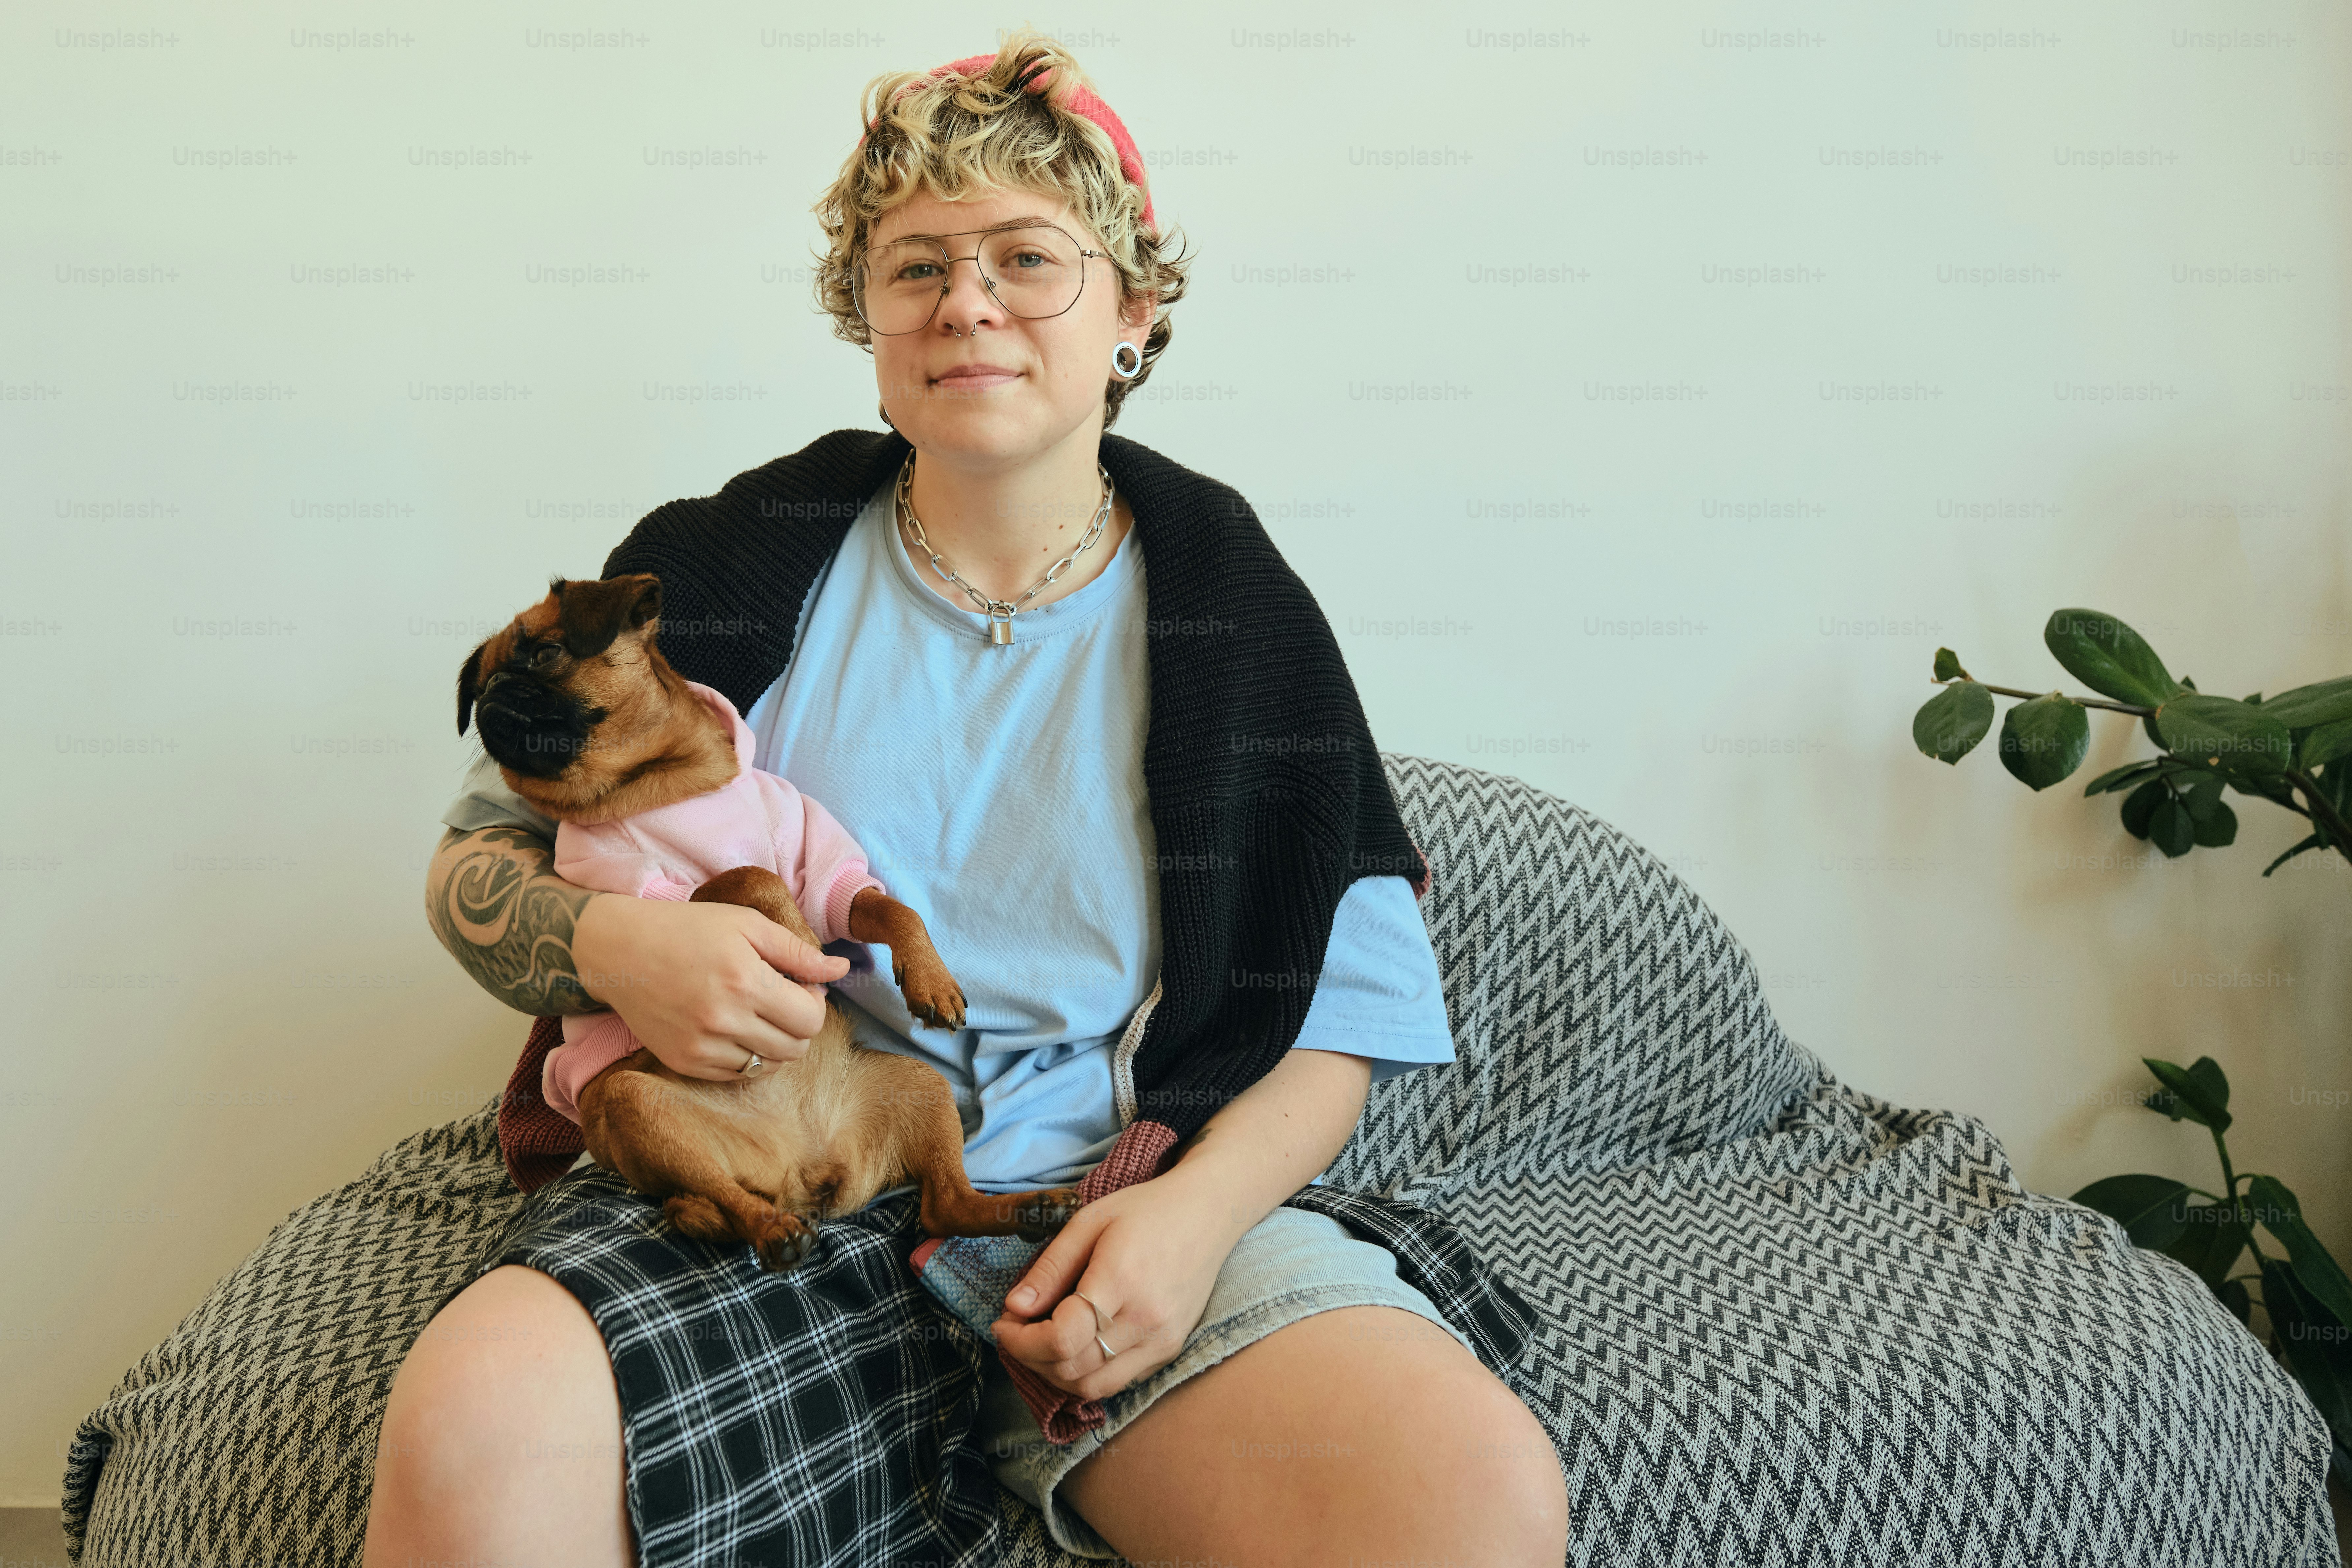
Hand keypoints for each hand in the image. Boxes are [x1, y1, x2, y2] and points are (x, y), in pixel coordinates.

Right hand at [570, 892, 848, 1080]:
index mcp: (746, 981)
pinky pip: (736, 1075)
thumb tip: (841, 971)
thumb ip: (798, 952)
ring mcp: (702, 1046)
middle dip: (799, 1025)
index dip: (814, 1003)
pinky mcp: (684, 1062)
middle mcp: (725, 1020)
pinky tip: (734, 1029)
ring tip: (757, 1014)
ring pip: (768, 1066)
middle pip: (795, 1048)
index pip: (811, 1019)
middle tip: (779, 1000)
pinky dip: (746, 1057)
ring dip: (775, 1044)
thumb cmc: (688, 930)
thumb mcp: (747, 924)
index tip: (797, 985)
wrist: (619, 951)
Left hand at [991, 1165, 1250, 1401]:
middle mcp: (1147, 1320)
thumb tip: (1013, 1308)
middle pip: (1073, 1369)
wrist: (1208, 1214)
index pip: (1061, 1337)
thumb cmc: (1146, 1210)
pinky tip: (1074, 1347)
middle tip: (1015, 1331)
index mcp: (1122, 1280)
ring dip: (1055, 1374)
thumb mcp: (1088, 1222)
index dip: (1020, 1340)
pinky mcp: (1170, 1349)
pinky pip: (1119, 1381)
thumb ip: (1050, 1268)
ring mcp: (1163, 1340)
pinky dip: (1087, 1374)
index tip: (1002, 1322)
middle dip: (1031, 1358)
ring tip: (1039, 1343)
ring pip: (1095, 1386)